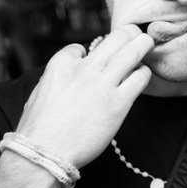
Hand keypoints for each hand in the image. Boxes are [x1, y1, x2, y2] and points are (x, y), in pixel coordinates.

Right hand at [15, 24, 153, 167]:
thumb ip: (58, 75)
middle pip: (116, 38)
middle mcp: (84, 69)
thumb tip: (73, 67)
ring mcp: (103, 85)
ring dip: (143, 44)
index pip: (81, 46)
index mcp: (61, 64)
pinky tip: (143, 74)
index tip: (95, 60)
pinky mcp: (118, 103)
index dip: (91, 52)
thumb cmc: (39, 128)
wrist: (44, 154)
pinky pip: (140, 78)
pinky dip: (144, 72)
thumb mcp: (40, 90)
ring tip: (147, 43)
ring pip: (132, 52)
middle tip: (136, 34)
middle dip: (129, 33)